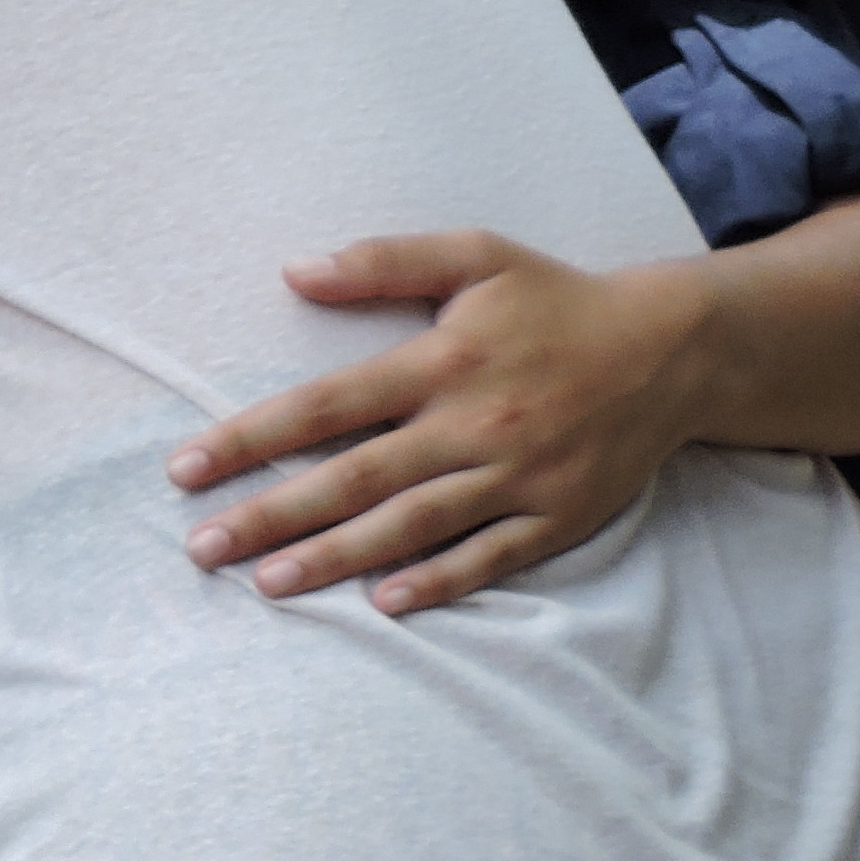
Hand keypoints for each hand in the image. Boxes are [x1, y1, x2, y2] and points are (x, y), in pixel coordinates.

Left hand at [166, 230, 708, 613]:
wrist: (674, 351)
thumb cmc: (557, 300)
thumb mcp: (475, 255)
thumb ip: (383, 261)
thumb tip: (293, 270)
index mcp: (442, 360)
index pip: (324, 405)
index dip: (249, 437)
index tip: (185, 467)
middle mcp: (472, 424)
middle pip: (354, 478)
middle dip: (270, 516)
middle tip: (201, 547)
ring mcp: (516, 476)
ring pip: (410, 527)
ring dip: (334, 558)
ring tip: (267, 584)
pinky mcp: (556, 516)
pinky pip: (489, 558)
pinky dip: (438, 583)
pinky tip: (383, 605)